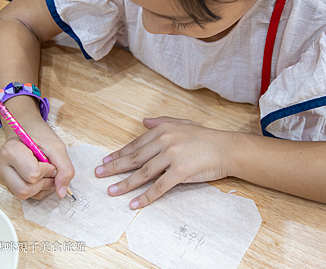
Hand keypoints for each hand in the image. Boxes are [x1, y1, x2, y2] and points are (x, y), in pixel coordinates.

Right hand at [0, 120, 74, 199]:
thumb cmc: (39, 135)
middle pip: (24, 190)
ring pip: (24, 195)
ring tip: (45, 172)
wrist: (25, 128)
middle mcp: (1, 165)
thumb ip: (64, 169)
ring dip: (41, 187)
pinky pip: (23, 195)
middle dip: (44, 183)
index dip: (48, 170)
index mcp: (11, 151)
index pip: (32, 174)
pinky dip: (37, 190)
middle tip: (50, 170)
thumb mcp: (57, 147)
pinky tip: (39, 176)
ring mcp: (1, 176)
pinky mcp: (6, 183)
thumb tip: (62, 192)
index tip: (50, 161)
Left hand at [94, 117, 229, 208]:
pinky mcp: (180, 172)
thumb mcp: (182, 123)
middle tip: (99, 174)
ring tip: (111, 191)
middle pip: (134, 158)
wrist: (226, 148)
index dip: (119, 153)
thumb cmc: (205, 137)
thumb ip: (161, 122)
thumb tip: (143, 121)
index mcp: (162, 130)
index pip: (136, 144)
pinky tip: (134, 203)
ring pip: (143, 173)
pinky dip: (145, 197)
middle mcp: (165, 141)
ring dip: (125, 184)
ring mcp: (172, 156)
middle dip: (114, 167)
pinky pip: (159, 187)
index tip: (106, 160)